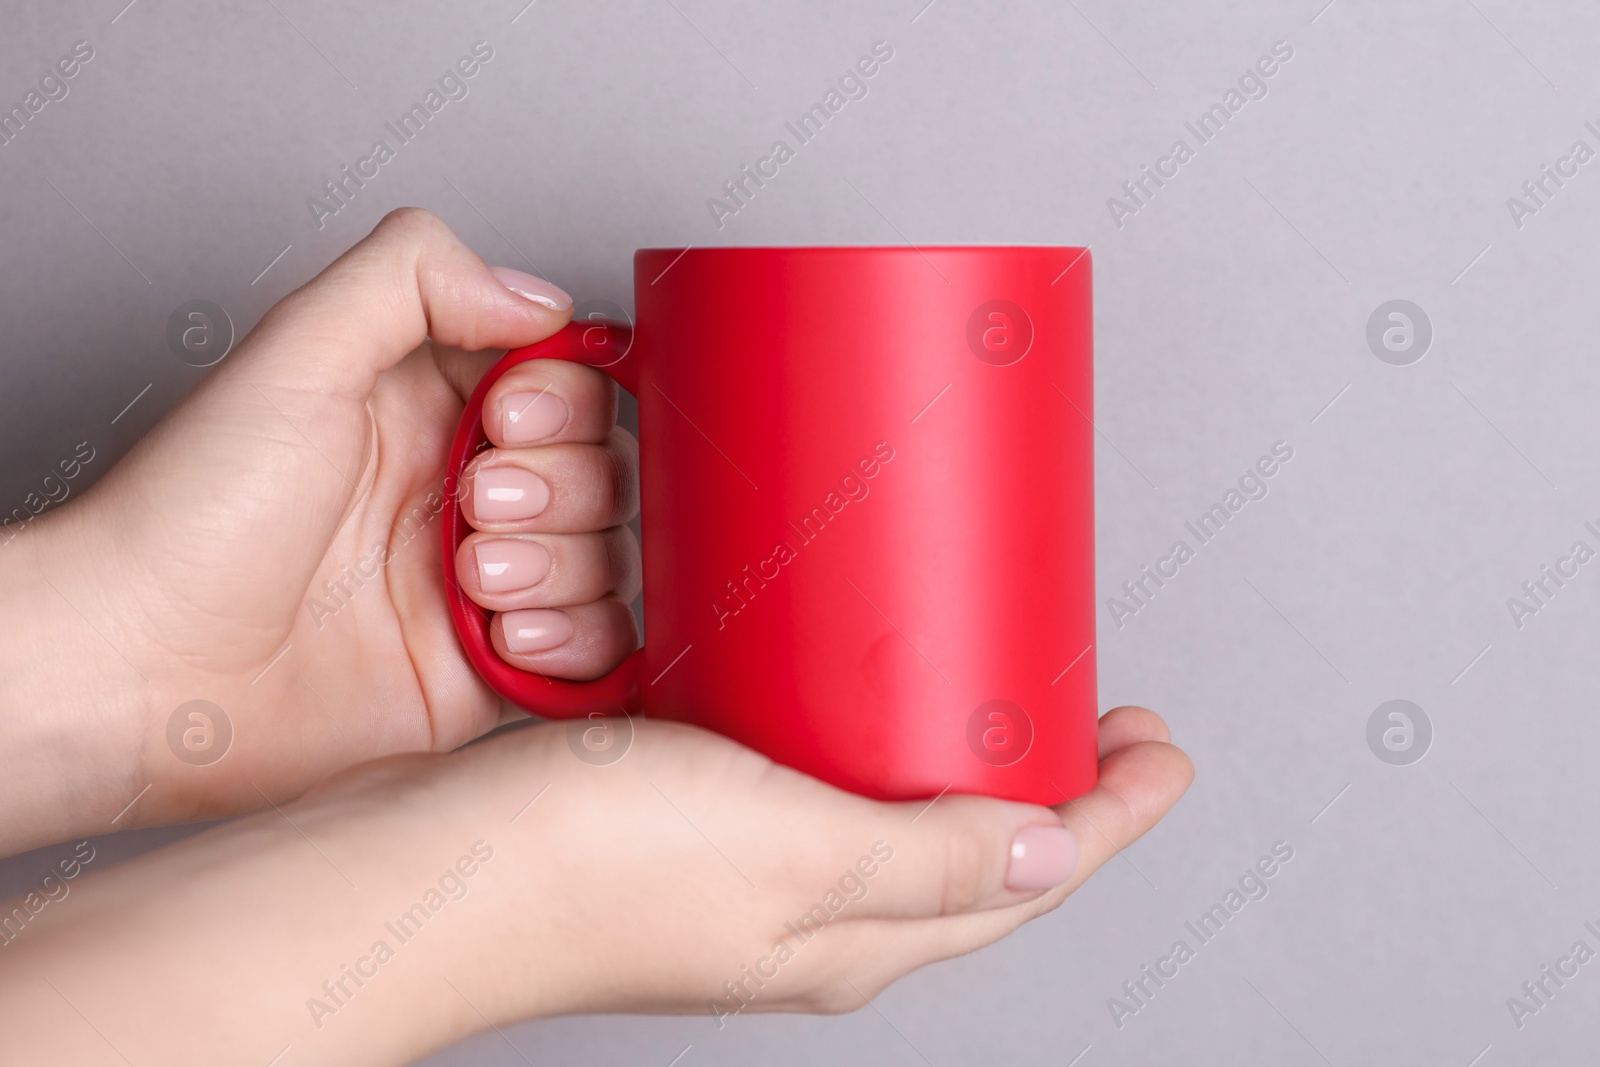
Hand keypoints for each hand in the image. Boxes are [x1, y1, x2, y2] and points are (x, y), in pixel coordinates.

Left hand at [0, 209, 636, 850]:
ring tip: (472, 580)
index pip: (568, 383)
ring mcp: (483, 584)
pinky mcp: (491, 670)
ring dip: (562, 564)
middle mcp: (465, 492)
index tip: (504, 419)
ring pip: (610, 558)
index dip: (563, 400)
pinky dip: (574, 639)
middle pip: (606, 470)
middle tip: (470, 507)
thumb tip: (540, 297)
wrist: (145, 670)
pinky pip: (597, 648)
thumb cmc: (193, 518)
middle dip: (559, 487)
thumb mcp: (298, 353)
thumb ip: (415, 276)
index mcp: (430, 410)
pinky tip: (502, 633)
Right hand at [0, 706, 1191, 1063]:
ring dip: (942, 745)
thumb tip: (1056, 853)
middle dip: (1040, 777)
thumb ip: (928, 854)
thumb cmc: (583, 872)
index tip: (1159, 738)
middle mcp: (812, 913)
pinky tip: (835, 670)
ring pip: (885, 804)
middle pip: (969, 843)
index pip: (1032, 872)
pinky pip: (800, 769)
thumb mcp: (791, 852)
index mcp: (857, 935)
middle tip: (1073, 692)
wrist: (416, 872)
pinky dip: (845, 722)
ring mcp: (748, 867)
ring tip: (975, 671)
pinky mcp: (687, 814)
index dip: (1114, 808)